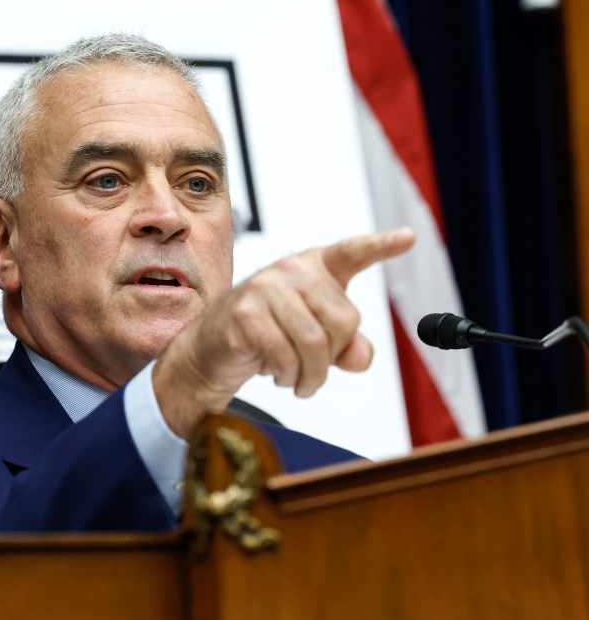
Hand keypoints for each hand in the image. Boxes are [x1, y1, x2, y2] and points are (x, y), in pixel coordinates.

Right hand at [153, 227, 414, 436]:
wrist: (211, 349)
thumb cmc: (264, 336)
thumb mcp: (313, 341)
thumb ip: (345, 346)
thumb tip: (360, 357)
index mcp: (312, 268)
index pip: (351, 253)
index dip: (381, 246)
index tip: (408, 237)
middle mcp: (291, 270)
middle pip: (344, 321)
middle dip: (333, 357)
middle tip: (313, 371)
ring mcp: (265, 288)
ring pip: (315, 343)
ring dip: (310, 376)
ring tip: (298, 381)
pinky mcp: (245, 314)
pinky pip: (284, 355)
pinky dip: (286, 375)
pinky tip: (276, 373)